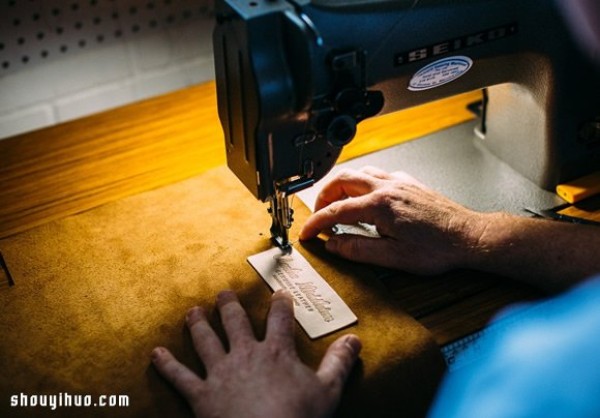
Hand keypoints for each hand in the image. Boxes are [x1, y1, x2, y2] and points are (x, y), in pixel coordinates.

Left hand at [152, 290, 360, 417]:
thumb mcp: (328, 391)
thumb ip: (339, 363)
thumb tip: (354, 340)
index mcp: (276, 352)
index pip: (280, 318)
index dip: (280, 304)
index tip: (279, 294)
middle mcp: (245, 355)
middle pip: (235, 321)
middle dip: (229, 304)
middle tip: (224, 293)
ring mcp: (220, 373)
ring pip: (205, 340)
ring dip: (198, 324)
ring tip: (193, 311)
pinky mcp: (201, 395)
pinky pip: (180, 377)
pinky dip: (166, 365)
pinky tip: (156, 354)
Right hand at [299, 167, 488, 274]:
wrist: (468, 237)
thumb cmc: (438, 248)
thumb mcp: (394, 257)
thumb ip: (358, 249)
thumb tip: (333, 244)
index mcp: (381, 205)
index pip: (336, 210)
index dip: (316, 222)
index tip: (306, 233)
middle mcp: (388, 187)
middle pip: (342, 180)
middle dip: (323, 196)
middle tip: (318, 216)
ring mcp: (398, 182)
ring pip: (358, 172)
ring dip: (341, 187)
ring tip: (336, 205)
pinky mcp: (408, 183)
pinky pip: (376, 174)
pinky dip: (360, 183)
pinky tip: (364, 198)